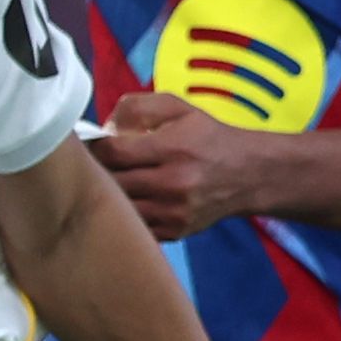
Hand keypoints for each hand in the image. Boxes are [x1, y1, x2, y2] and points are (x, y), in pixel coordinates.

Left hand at [87, 93, 274, 239]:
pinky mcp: (174, 232)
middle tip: (95, 162)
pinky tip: (130, 199)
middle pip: (111, 182)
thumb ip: (138, 107)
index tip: (92, 143)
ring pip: (119, 208)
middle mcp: (174, 184)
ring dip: (109, 194)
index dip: (94, 146)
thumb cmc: (208, 137)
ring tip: (111, 180)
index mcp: (173, 148)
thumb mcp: (179, 107)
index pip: (112, 151)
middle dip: (97, 170)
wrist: (249, 175)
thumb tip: (105, 127)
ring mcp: (174, 213)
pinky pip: (134, 226)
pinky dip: (126, 214)